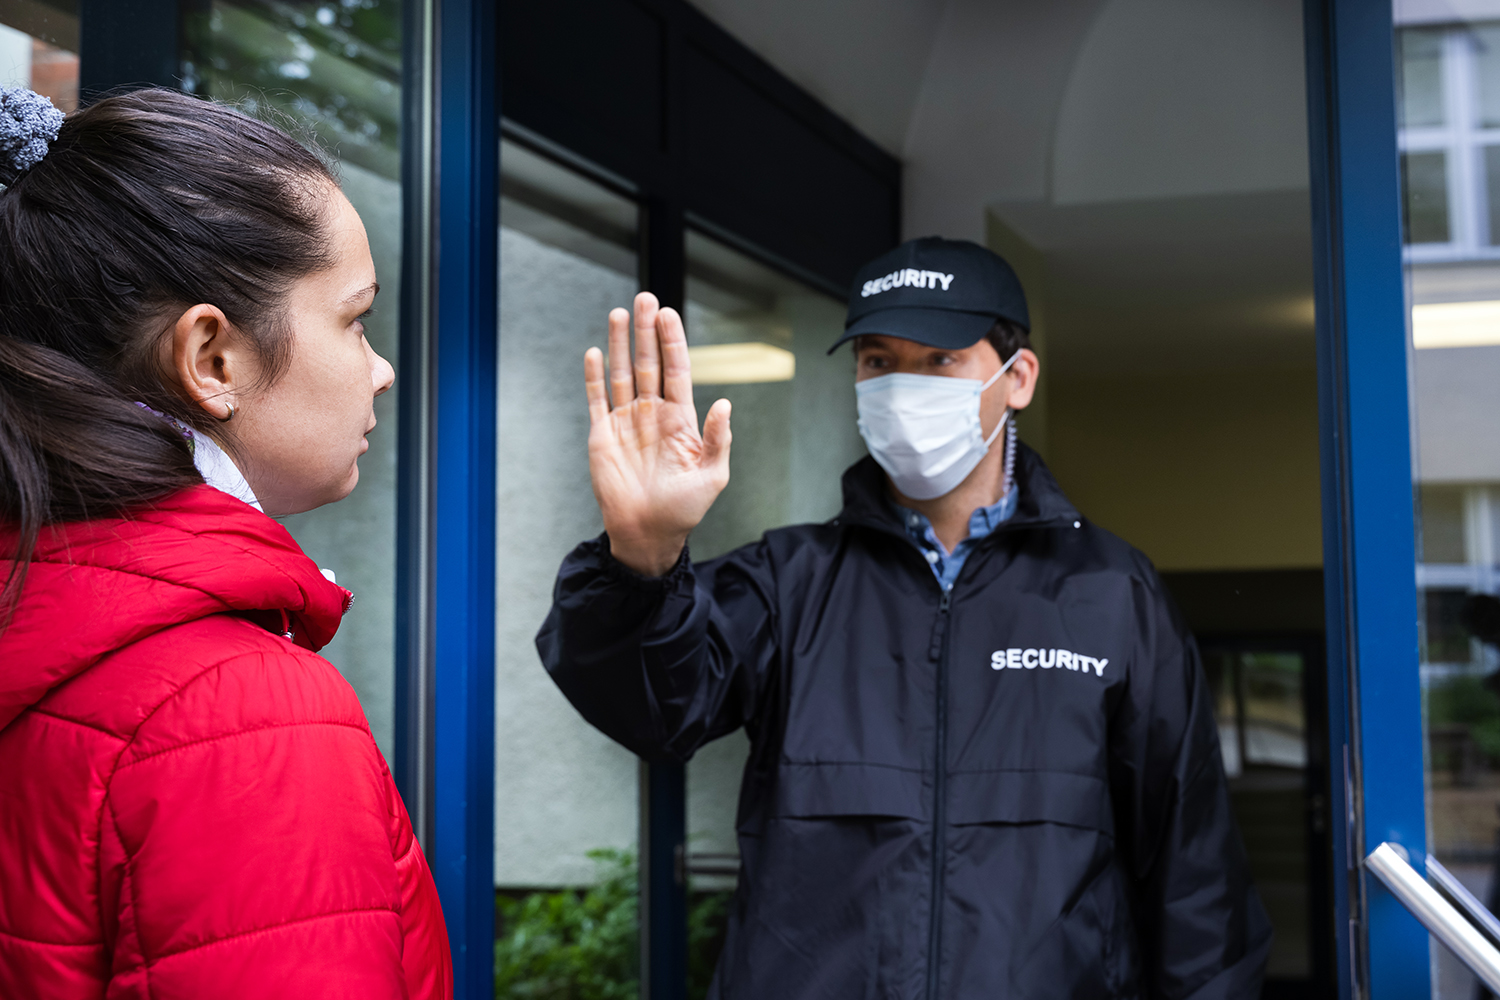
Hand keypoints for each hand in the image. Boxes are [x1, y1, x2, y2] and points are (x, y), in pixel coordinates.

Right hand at [585, 292, 731, 575]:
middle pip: (649, 363)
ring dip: (621, 343)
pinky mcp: (602, 435)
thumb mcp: (712, 476)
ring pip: (622, 374)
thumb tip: (724, 404)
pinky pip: (596, 400)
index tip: (668, 314)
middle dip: (647, 331)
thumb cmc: (683, 509)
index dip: (672, 342)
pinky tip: (595, 352)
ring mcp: (626, 422)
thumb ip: (718, 439)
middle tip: (645, 298)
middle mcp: (652, 414)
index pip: (676, 371)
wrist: (648, 534)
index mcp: (680, 420)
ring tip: (620, 313)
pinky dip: (594, 376)